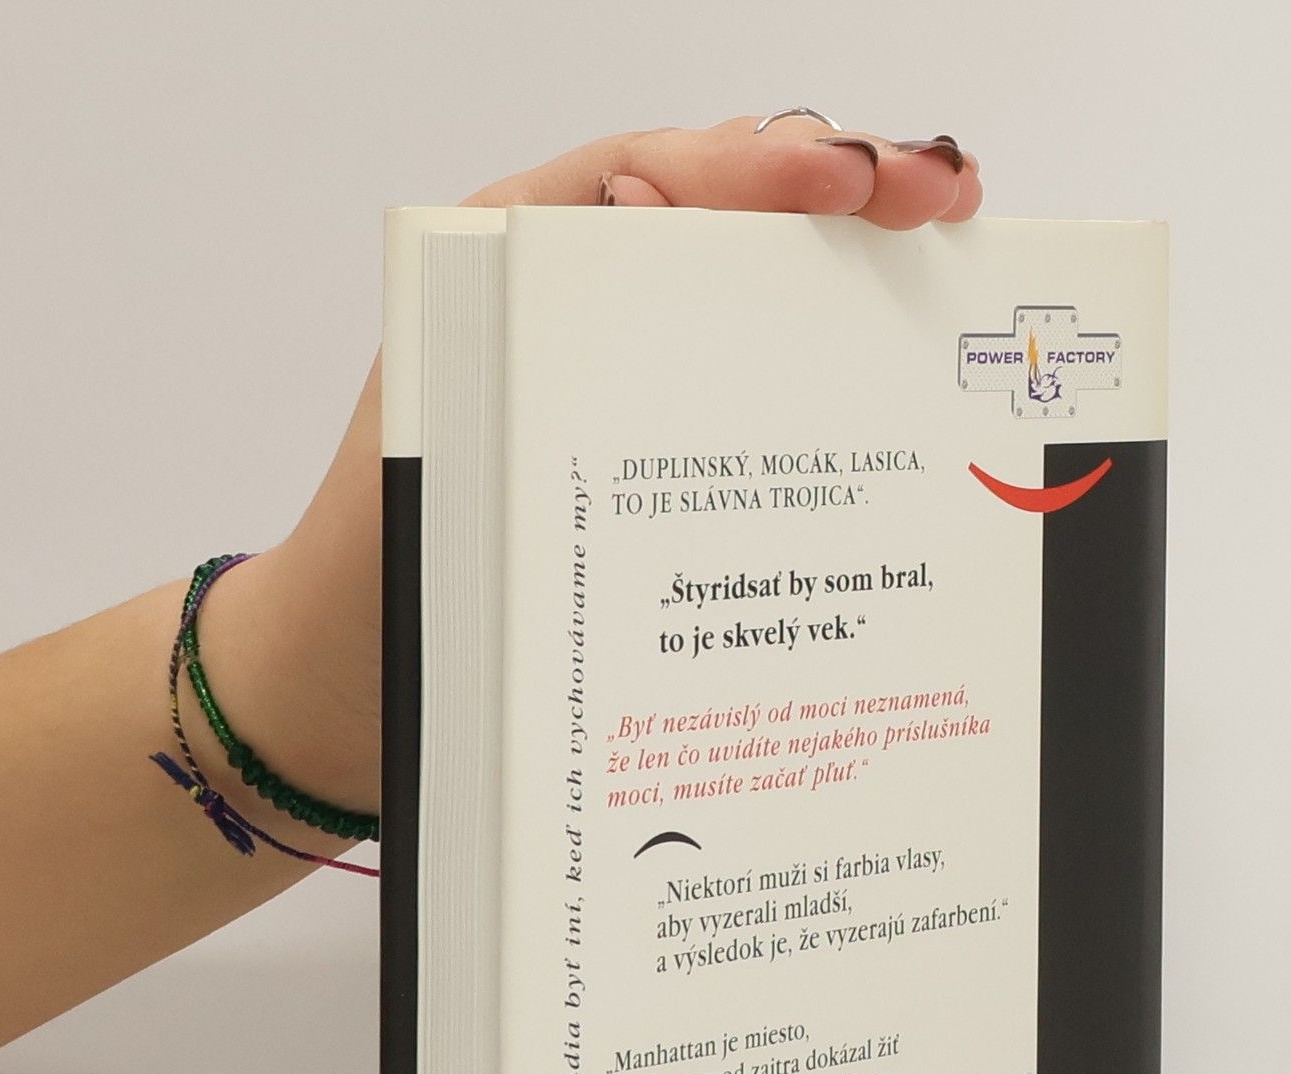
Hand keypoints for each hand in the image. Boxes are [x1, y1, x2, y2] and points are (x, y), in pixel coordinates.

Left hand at [219, 116, 983, 819]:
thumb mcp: (435, 438)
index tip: (847, 180)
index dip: (758, 164)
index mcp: (514, 277)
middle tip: (939, 199)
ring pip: (759, 302)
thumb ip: (522, 332)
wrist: (351, 691)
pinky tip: (900, 391)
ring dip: (854, 275)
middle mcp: (583, 318)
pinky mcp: (662, 474)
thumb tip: (656, 219)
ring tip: (939, 245)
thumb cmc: (372, 569)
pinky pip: (756, 409)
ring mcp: (631, 394)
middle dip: (844, 190)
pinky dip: (833, 391)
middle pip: (731, 220)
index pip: (653, 178)